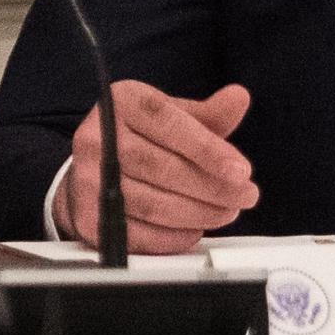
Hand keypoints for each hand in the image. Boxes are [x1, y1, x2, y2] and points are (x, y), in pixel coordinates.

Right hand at [58, 81, 258, 254]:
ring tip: (227, 212)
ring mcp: (88, 177)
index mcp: (122, 102)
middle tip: (246, 196)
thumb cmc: (139, 139)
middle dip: (213, 187)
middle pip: (162, 167)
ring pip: (154, 204)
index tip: (242, 170)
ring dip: (199, 213)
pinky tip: (196, 228)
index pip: (167, 122)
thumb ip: (207, 115)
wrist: (92, 170)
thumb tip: (239, 98)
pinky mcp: (88, 215)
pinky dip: (175, 237)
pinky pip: (140, 234)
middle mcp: (97, 136)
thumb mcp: (172, 117)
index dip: (207, 149)